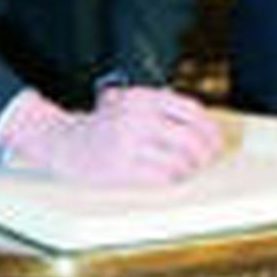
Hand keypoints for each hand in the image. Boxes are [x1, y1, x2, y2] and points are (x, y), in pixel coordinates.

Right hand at [0, 83, 220, 185]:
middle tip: (206, 161)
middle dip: (206, 153)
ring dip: (190, 169)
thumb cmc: (101, 128)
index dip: (210, 128)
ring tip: (186, 171)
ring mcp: (127, 143)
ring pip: (180, 159)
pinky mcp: (120, 168)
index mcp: (141, 97)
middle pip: (191, 137)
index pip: (191, 110)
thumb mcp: (129, 104)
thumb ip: (160, 109)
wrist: (61, 142)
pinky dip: (172, 179)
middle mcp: (135, 117)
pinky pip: (162, 177)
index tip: (215, 141)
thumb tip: (204, 128)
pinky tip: (169, 178)